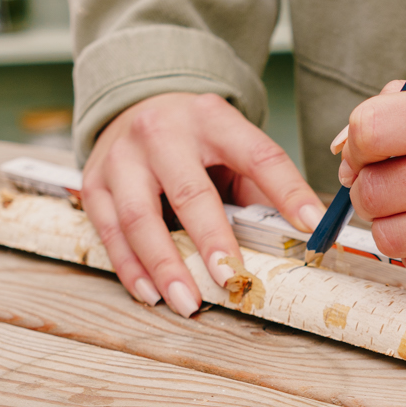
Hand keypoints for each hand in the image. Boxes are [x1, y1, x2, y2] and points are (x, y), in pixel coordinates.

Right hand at [84, 93, 325, 313]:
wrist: (135, 104)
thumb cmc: (195, 139)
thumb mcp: (230, 144)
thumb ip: (256, 186)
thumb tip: (293, 238)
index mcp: (212, 119)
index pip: (258, 155)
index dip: (288, 192)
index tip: (311, 227)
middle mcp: (162, 133)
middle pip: (190, 192)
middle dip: (212, 241)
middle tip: (230, 280)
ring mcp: (122, 157)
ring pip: (140, 218)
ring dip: (164, 266)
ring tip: (186, 302)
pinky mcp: (94, 181)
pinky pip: (110, 232)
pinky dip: (130, 268)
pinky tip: (150, 293)